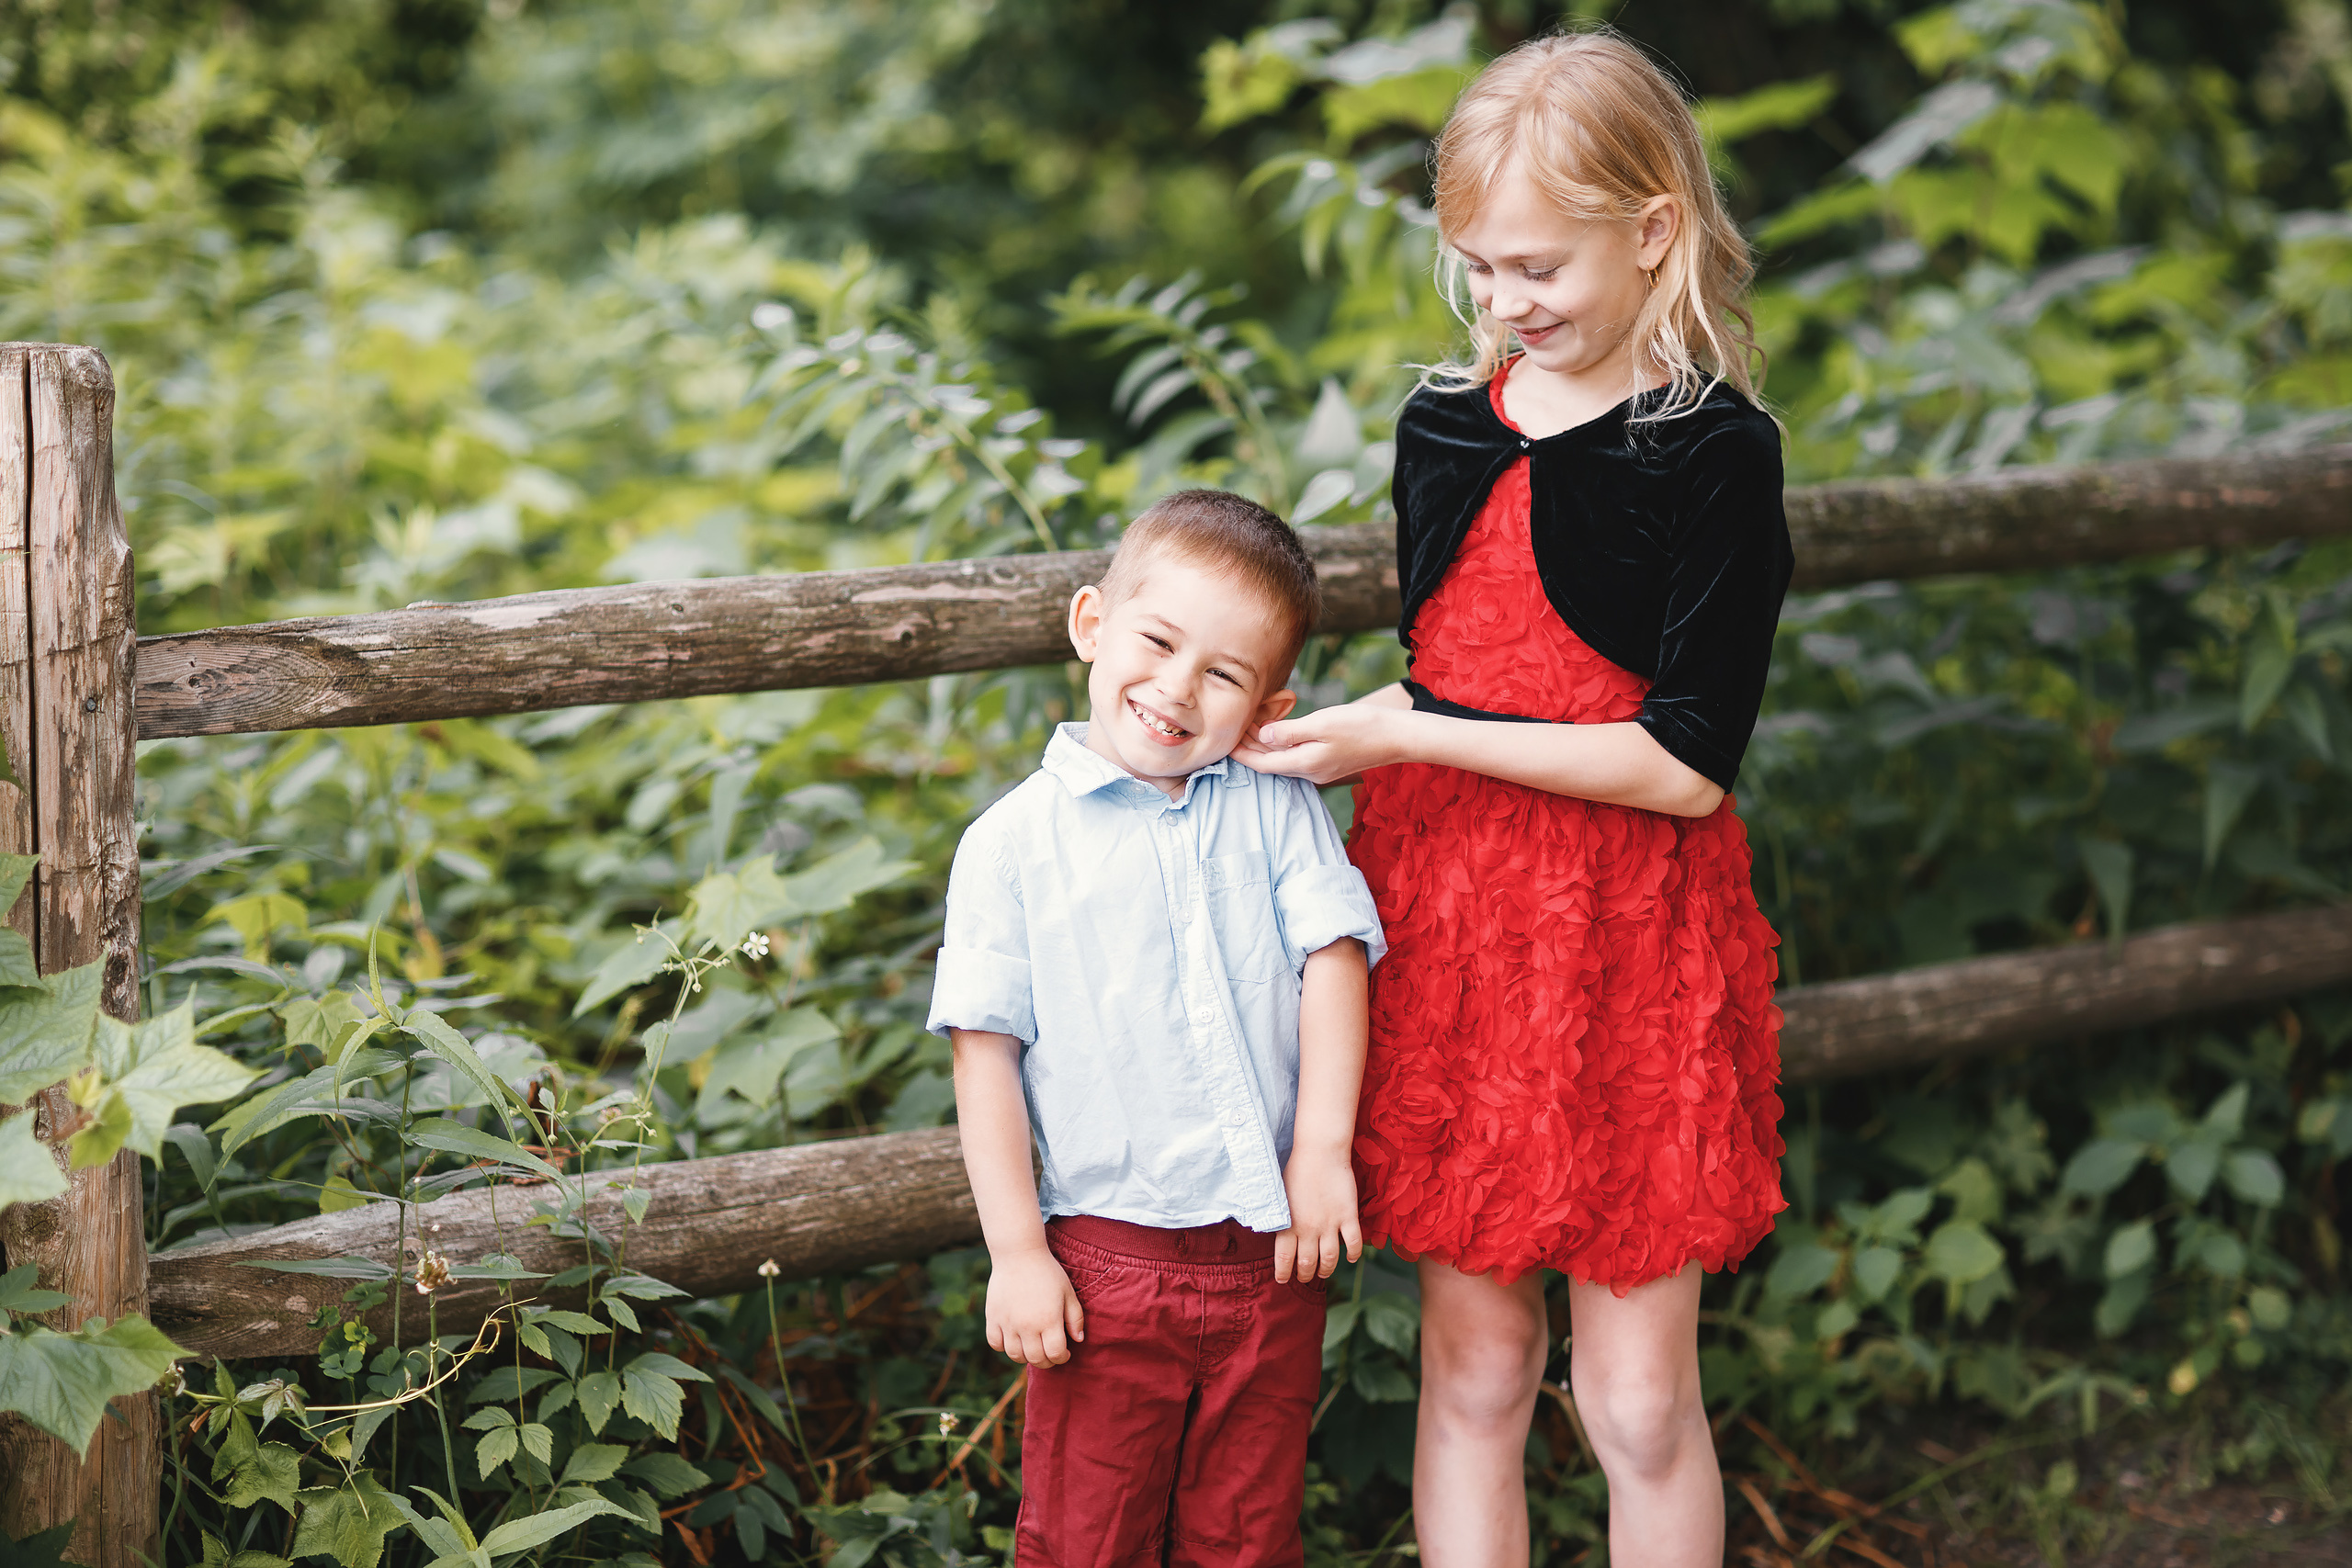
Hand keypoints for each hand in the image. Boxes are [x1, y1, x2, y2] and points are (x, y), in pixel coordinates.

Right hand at [984, 1245, 1084, 1366]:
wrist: (1019, 1254)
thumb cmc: (1047, 1272)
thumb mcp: (1068, 1292)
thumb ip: (1075, 1318)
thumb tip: (1078, 1340)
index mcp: (1049, 1320)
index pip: (1055, 1354)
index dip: (1062, 1358)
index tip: (1064, 1352)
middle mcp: (1027, 1325)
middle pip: (1036, 1359)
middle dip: (1046, 1361)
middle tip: (1050, 1353)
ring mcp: (1008, 1323)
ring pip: (1015, 1355)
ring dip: (1026, 1357)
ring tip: (1033, 1347)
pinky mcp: (993, 1317)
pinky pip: (995, 1343)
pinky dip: (1004, 1346)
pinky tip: (1014, 1339)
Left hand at [1235, 703, 1407, 786]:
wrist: (1397, 736)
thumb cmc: (1362, 726)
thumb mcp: (1322, 724)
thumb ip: (1290, 732)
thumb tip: (1263, 737)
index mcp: (1304, 764)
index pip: (1262, 763)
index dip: (1240, 753)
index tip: (1224, 741)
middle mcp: (1310, 772)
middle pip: (1270, 763)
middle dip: (1250, 748)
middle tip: (1234, 727)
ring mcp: (1320, 770)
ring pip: (1283, 760)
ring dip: (1265, 746)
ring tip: (1251, 726)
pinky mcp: (1329, 763)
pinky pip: (1297, 757)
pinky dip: (1283, 745)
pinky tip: (1280, 731)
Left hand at [1274, 1150, 1363, 1283]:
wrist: (1320, 1151)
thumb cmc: (1296, 1169)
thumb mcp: (1280, 1196)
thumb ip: (1280, 1218)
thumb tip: (1275, 1233)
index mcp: (1288, 1225)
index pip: (1284, 1259)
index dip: (1284, 1273)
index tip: (1284, 1279)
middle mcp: (1308, 1229)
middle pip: (1307, 1263)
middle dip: (1305, 1275)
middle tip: (1305, 1277)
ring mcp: (1330, 1224)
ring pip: (1330, 1259)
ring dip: (1327, 1270)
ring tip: (1324, 1272)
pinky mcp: (1348, 1216)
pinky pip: (1353, 1243)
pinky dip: (1353, 1254)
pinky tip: (1350, 1257)